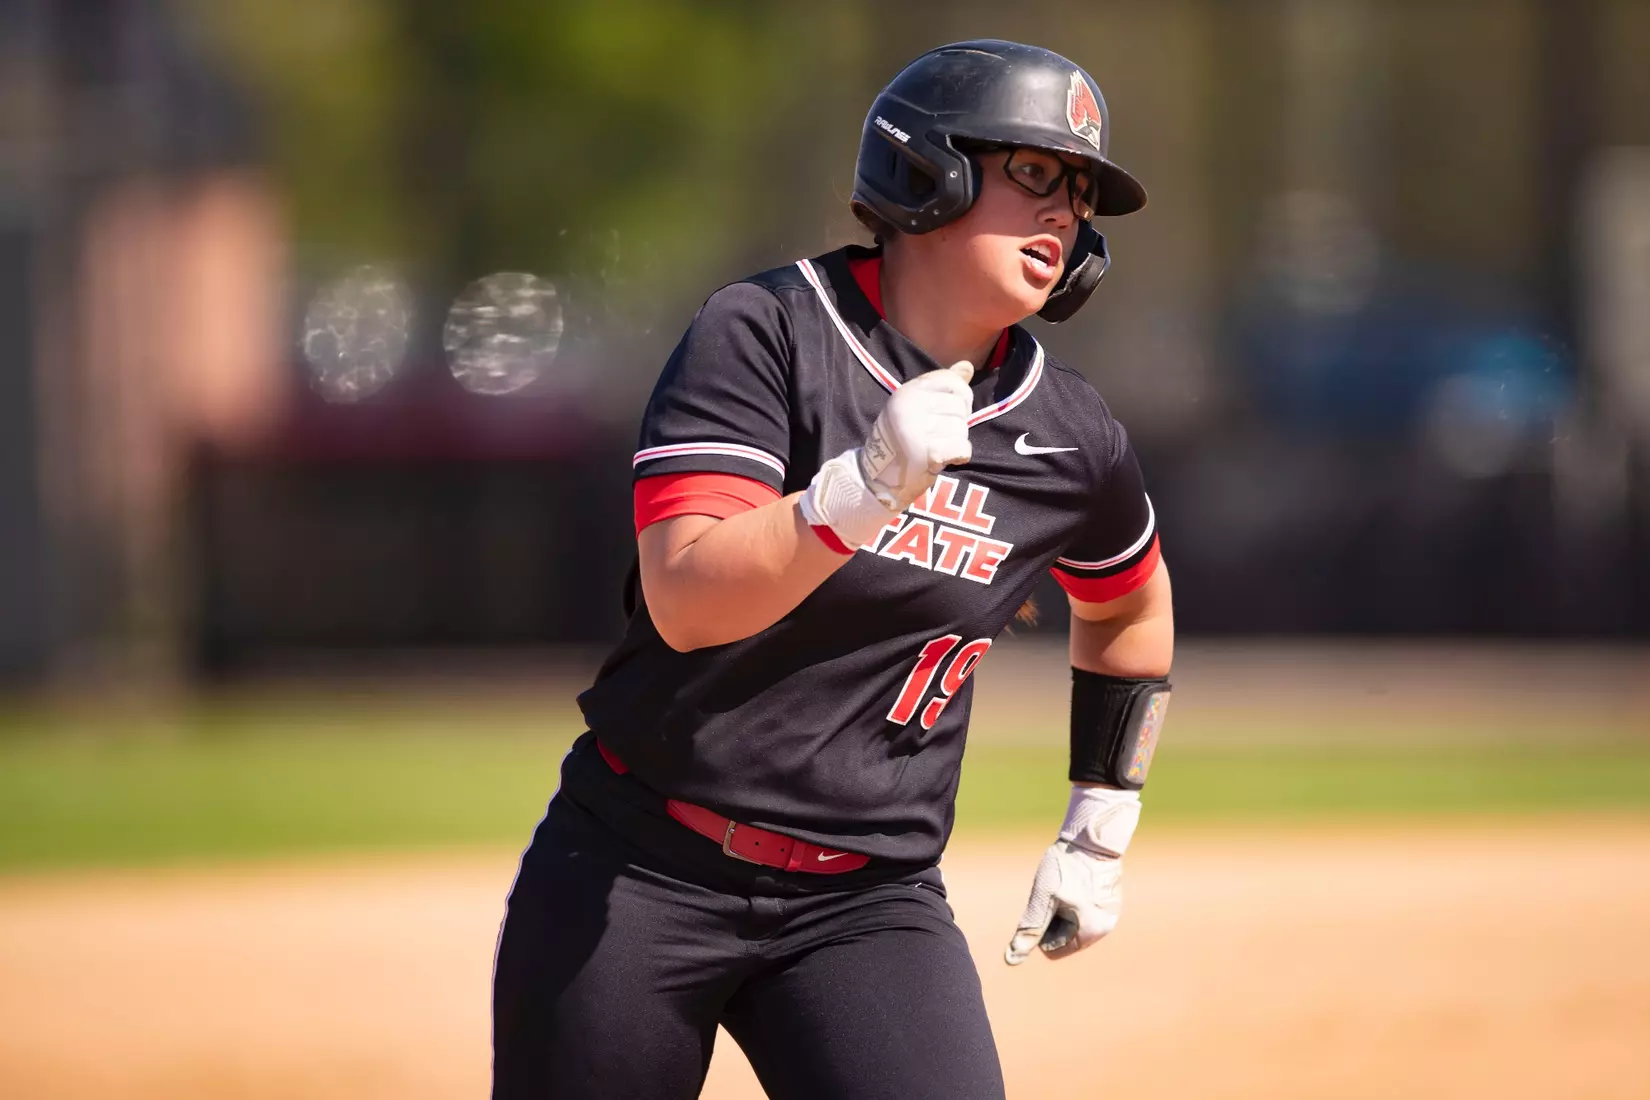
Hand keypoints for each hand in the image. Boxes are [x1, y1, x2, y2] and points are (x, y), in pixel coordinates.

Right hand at [799, 361, 973, 549]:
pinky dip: (959, 456)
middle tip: (937, 435)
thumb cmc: (900, 438)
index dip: (960, 397)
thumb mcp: (915, 405)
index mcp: (908, 392)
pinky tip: (943, 459)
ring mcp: (917, 430)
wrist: (876, 477)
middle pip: (960, 407)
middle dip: (956, 423)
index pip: (953, 382)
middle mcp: (911, 407)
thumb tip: (968, 366)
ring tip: (936, 447)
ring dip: (956, 441)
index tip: (948, 412)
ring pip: (962, 429)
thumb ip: (942, 385)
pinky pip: (962, 449)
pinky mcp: (926, 453)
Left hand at [1004, 786, 1140, 964]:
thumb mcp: (1042, 899)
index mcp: (1090, 933)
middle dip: (1053, 918)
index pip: (1052, 949)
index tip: (1046, 903)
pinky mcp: (1111, 899)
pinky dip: (1075, 899)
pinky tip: (1074, 880)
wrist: (1093, 835)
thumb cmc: (1065, 866)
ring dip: (1063, 908)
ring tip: (1065, 885)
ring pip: (1073, 923)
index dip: (1040, 928)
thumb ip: (1029, 930)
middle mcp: (1105, 928)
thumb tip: (1011, 959)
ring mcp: (1111, 913)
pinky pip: (1085, 910)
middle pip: (1064, 937)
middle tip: (1055, 892)